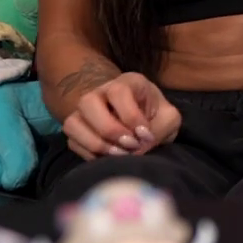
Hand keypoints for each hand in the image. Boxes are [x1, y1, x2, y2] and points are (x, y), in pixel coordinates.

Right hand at [62, 72, 180, 160]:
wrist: (146, 125)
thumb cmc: (158, 117)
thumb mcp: (170, 119)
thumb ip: (160, 129)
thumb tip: (138, 147)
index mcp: (128, 82)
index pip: (119, 92)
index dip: (131, 117)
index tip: (145, 135)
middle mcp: (101, 93)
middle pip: (88, 102)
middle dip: (109, 129)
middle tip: (130, 145)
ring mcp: (84, 112)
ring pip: (72, 123)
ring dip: (95, 143)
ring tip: (119, 155)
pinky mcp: (77, 131)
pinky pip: (72, 142)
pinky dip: (89, 154)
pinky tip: (109, 159)